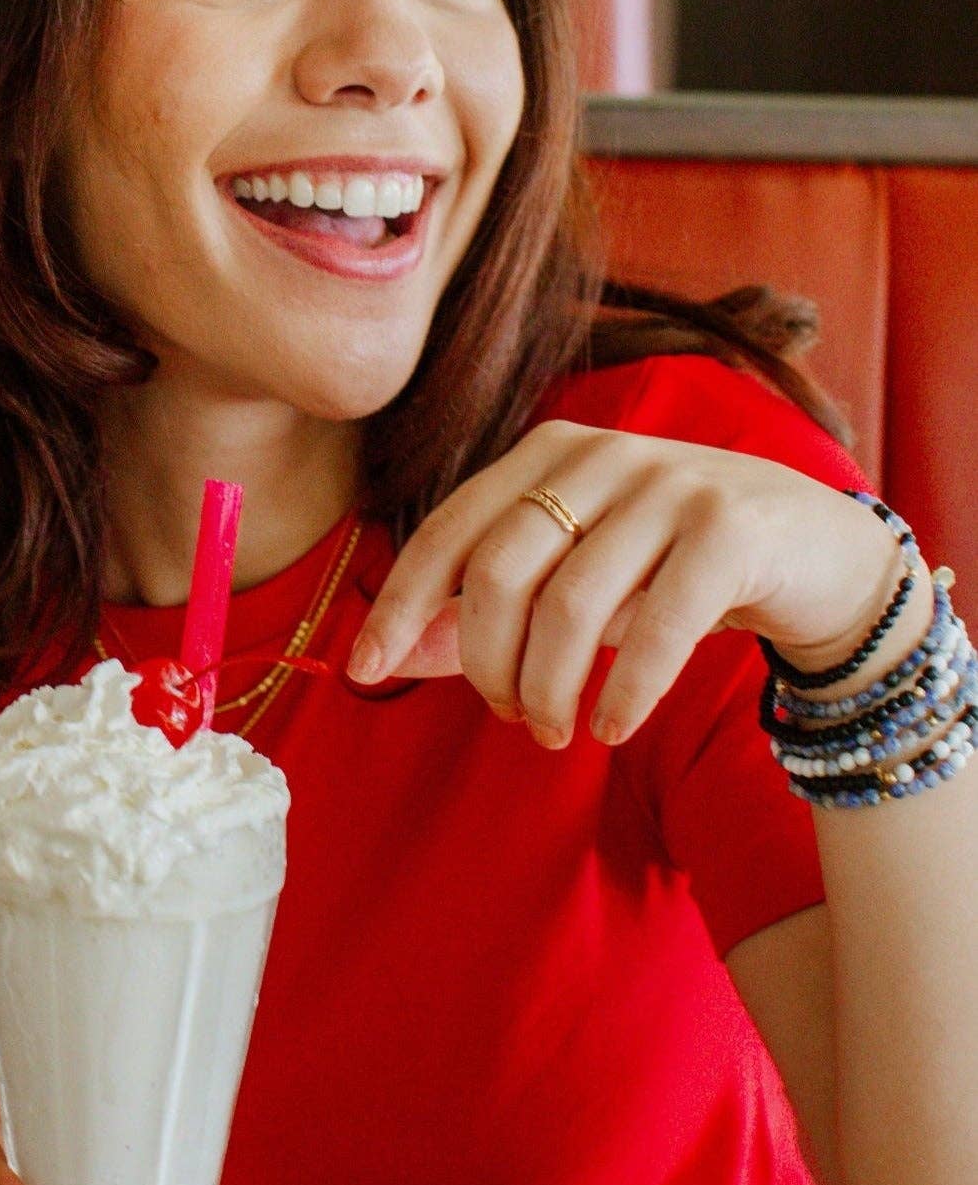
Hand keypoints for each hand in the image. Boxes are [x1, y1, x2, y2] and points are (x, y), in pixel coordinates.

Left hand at [349, 421, 912, 746]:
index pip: (447, 532)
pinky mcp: (731, 528)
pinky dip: (623, 691)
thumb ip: (484, 607)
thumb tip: (393, 656)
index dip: (400, 605)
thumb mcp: (573, 576)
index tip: (365, 671)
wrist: (819, 553)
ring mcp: (669, 483)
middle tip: (510, 716)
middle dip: (487, 662)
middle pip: (499, 572)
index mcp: (544, 453)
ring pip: (570, 605)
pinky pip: (655, 626)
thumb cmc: (670, 568)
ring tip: (555, 731)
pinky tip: (609, 727)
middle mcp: (599, 455)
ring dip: (550, 687)